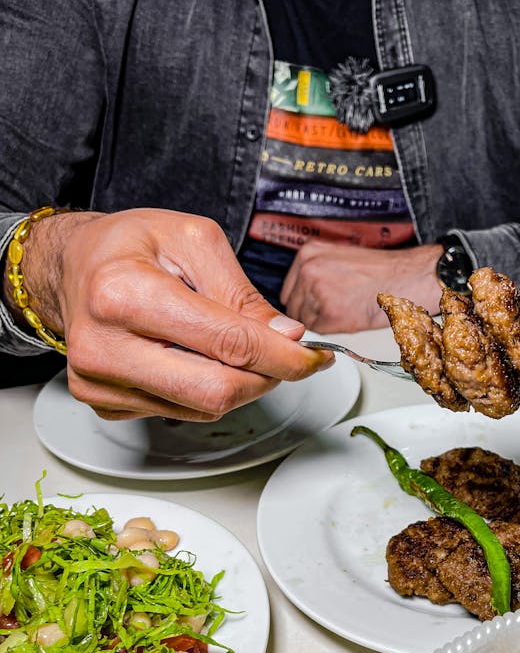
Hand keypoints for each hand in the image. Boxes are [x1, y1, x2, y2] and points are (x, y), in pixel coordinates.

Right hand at [14, 208, 331, 419]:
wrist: (71, 267)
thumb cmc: (129, 246)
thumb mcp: (194, 241)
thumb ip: (243, 293)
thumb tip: (286, 337)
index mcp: (123, 293)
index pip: (227, 344)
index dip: (284, 357)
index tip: (315, 357)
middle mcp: (103, 345)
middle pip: (217, 392)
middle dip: (266, 378)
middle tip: (286, 357)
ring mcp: (99, 382)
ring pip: (202, 409)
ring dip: (238, 385)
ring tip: (236, 349)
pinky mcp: (104, 403)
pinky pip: (178, 412)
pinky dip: (204, 390)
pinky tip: (196, 359)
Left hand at [280, 241, 443, 332]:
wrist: (405, 279)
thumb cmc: (380, 271)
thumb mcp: (339, 259)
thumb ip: (316, 273)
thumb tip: (302, 296)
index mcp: (307, 254)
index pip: (288, 289)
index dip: (303, 301)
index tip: (316, 305)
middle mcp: (308, 270)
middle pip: (293, 307)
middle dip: (310, 313)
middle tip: (334, 311)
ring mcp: (316, 292)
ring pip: (305, 321)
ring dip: (322, 323)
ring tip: (346, 311)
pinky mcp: (328, 313)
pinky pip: (319, 332)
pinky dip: (333, 330)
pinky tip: (350, 318)